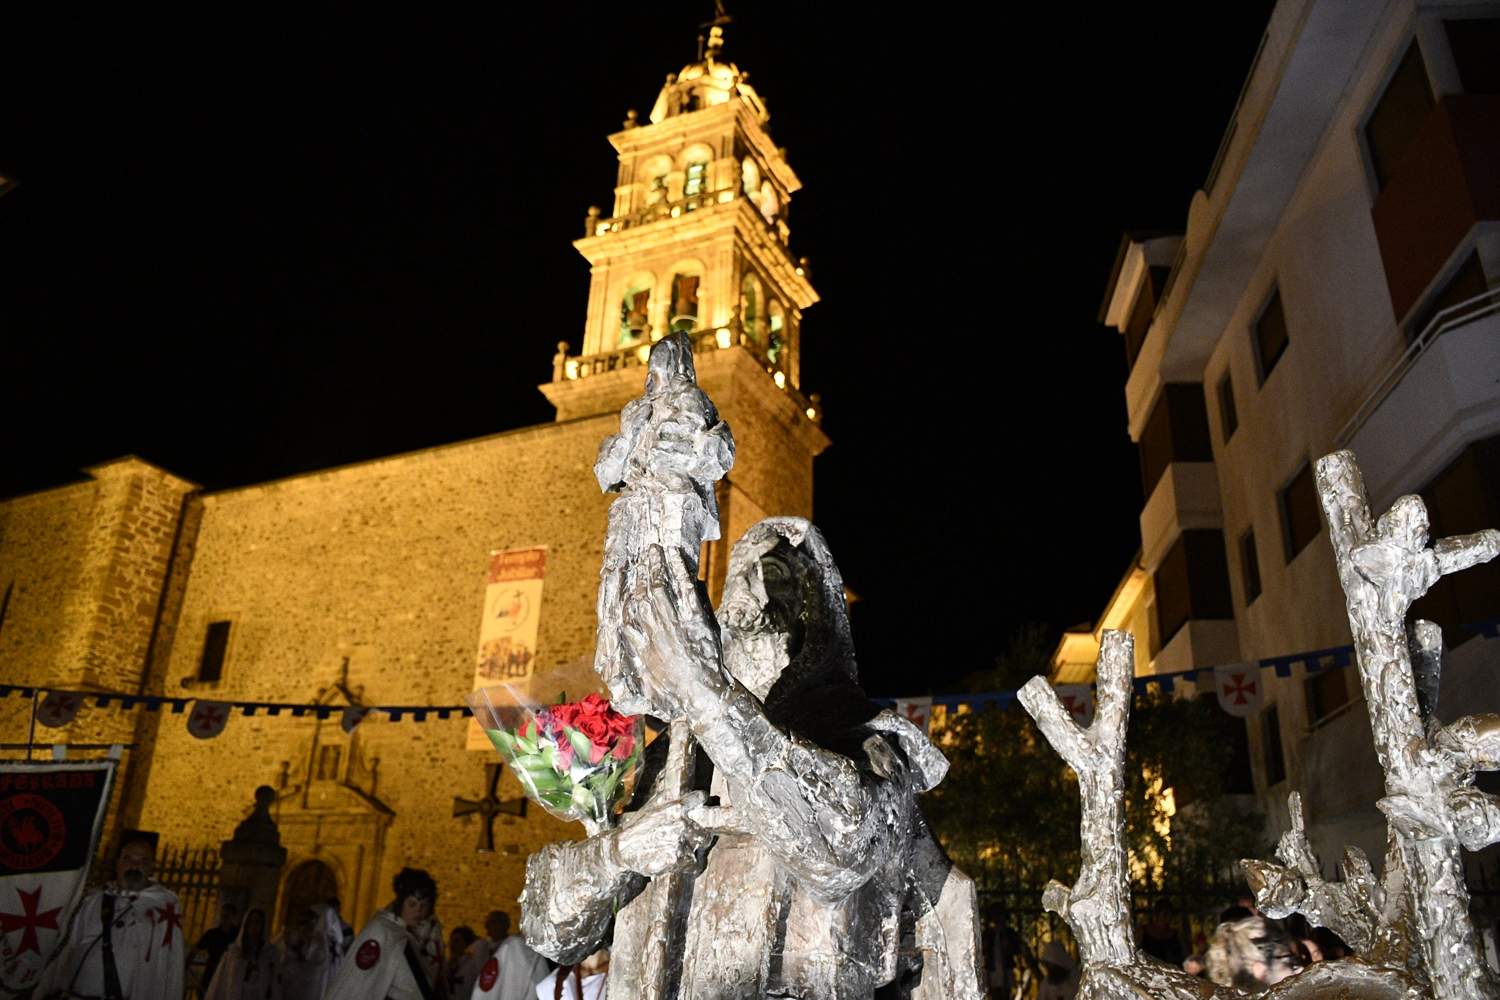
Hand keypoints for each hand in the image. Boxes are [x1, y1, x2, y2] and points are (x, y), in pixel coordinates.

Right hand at [609, 790, 711, 876]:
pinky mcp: (677, 858)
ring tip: (675, 851)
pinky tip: (675, 862)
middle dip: (697, 836)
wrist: (622, 849)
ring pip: (700, 848)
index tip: (700, 809)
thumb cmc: (637, 827)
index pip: (699, 798)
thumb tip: (692, 794)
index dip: (700, 804)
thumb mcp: (653, 807)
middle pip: (704, 830)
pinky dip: (688, 866)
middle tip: (683, 839)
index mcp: (676, 806)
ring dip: (691, 851)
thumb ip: (671, 800)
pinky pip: (694, 864)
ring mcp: (680, 841)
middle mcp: (681, 822)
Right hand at [619, 545, 725, 718]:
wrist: (699, 695)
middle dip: (638, 570)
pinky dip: (678, 569)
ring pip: (659, 587)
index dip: (621, 587)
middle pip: (641, 592)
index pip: (625, 605)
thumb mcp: (646, 667)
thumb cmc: (674, 687)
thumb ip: (636, 645)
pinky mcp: (694, 619)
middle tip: (636, 552)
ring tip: (653, 549)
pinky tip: (673, 554)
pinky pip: (683, 588)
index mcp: (640, 639)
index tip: (616, 571)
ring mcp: (673, 622)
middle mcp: (653, 628)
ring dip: (655, 566)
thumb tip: (626, 627)